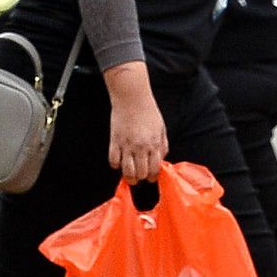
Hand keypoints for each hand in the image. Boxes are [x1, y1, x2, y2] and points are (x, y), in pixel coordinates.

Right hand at [105, 66, 168, 181]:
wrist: (132, 98)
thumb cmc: (148, 112)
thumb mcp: (161, 129)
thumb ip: (163, 146)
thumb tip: (160, 160)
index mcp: (154, 144)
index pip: (154, 169)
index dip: (153, 176)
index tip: (151, 177)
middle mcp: (141, 147)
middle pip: (141, 173)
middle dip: (141, 178)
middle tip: (140, 176)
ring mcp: (127, 145)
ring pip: (127, 171)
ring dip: (129, 177)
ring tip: (130, 177)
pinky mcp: (115, 141)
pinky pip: (113, 161)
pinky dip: (116, 165)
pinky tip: (119, 162)